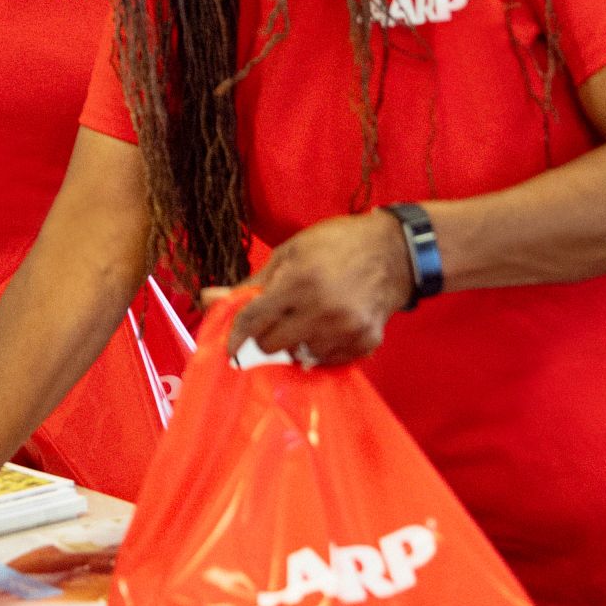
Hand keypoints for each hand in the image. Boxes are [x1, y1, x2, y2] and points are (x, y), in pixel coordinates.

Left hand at [208, 211, 413, 364]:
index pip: (254, 320)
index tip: (228, 349)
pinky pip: (326, 360)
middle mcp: (323, 309)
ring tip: (306, 320)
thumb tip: (209, 298)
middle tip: (275, 321)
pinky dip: (320, 349)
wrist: (396, 253)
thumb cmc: (336, 245)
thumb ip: (253, 284)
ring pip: (298, 356)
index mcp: (300, 281)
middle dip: (265, 336)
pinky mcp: (365, 343)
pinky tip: (328, 327)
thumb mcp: (290, 253)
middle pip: (272, 345)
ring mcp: (346, 329)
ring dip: (294, 343)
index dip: (235, 336)